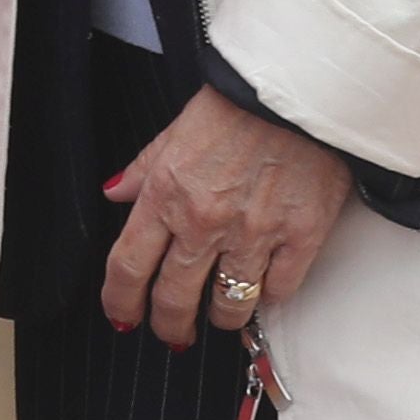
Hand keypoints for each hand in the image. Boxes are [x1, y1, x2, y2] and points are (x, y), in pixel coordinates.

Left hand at [98, 86, 352, 351]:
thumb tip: (115, 192)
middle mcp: (205, 221)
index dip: (120, 302)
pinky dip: (269, 293)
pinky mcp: (301, 236)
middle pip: (174, 299)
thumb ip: (145, 168)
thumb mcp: (179, 128)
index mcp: (167, 192)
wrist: (303, 86)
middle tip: (174, 333)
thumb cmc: (241, 103)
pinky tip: (265, 284)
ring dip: (221, 317)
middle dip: (169, 326)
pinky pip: (278, 290)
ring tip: (222, 312)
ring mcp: (255, 233)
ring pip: (229, 306)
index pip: (128, 266)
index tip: (123, 316)